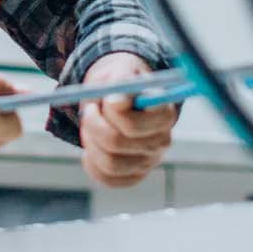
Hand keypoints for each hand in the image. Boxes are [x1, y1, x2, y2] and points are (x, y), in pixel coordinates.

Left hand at [78, 52, 177, 187]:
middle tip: (88, 110)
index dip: (113, 113)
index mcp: (163, 113)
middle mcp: (162, 140)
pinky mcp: (136, 175)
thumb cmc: (120, 84)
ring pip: (110, 163)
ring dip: (90, 143)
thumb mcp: (120, 72)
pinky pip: (109, 179)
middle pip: (117, 142)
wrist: (119, 96)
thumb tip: (116, 100)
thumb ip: (120, 80)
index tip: (105, 99)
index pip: (134, 123)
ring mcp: (150, 161)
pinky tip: (92, 148)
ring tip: (90, 126)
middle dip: (93, 125)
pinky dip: (92, 164)